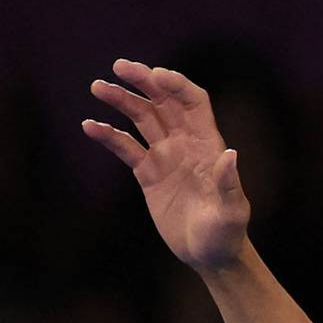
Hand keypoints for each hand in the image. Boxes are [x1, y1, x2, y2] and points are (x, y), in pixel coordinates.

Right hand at [81, 60, 248, 271]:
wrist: (210, 256)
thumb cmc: (226, 235)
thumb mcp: (231, 212)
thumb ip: (229, 185)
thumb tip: (229, 155)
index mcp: (209, 146)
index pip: (194, 103)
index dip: (176, 85)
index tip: (155, 75)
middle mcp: (187, 145)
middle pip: (164, 102)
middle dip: (144, 81)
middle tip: (119, 67)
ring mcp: (166, 157)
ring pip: (141, 119)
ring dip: (121, 100)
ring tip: (98, 87)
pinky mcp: (149, 174)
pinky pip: (125, 147)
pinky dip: (109, 135)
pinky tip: (90, 126)